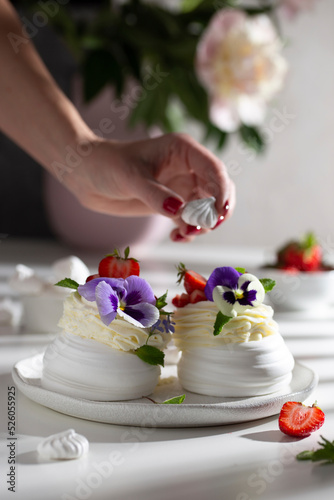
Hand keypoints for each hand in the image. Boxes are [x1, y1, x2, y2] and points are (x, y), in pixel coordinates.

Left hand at [60, 132, 234, 241]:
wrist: (87, 176)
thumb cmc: (107, 166)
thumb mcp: (131, 178)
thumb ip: (155, 195)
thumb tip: (181, 212)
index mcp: (183, 150)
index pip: (214, 169)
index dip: (222, 191)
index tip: (218, 213)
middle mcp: (187, 167)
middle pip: (218, 189)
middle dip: (216, 211)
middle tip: (205, 228)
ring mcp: (180, 186)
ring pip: (207, 207)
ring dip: (202, 224)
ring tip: (185, 235)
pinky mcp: (172, 203)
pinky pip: (190, 219)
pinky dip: (189, 231)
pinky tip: (177, 238)